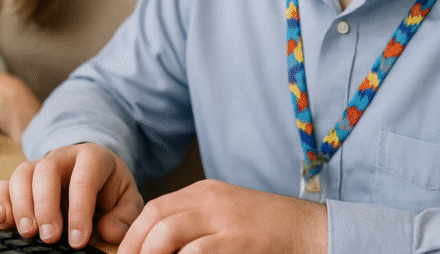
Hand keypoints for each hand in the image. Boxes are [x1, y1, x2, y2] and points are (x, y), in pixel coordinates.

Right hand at [0, 143, 142, 248]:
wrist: (95, 173)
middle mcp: (62, 157)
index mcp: (92, 157)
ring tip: (28, 233)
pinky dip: (0, 202)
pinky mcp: (22, 181)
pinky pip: (4, 184)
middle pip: (46, 171)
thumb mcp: (127, 198)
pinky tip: (3, 222)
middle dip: (46, 206)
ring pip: (22, 175)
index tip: (78, 240)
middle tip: (49, 237)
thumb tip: (108, 231)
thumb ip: (124, 215)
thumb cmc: (110, 187)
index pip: (84, 179)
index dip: (80, 210)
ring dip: (21, 205)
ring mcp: (39, 166)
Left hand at [119, 180, 326, 253]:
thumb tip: (156, 246)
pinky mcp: (237, 241)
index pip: (154, 208)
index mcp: (205, 192)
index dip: (133, 237)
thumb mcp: (225, 216)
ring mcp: (225, 220)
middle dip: (135, 248)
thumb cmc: (265, 229)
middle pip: (155, 218)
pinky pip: (196, 252)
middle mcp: (211, 201)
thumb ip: (194, 223)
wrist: (307, 231)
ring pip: (168, 233)